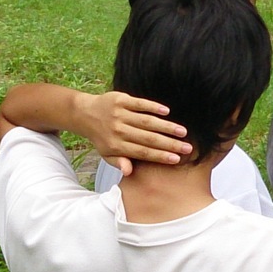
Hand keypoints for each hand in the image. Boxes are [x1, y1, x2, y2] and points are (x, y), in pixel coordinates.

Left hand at [76, 91, 191, 174]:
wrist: (84, 113)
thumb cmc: (101, 137)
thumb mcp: (106, 154)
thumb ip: (119, 162)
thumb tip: (129, 172)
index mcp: (116, 146)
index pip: (142, 152)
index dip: (160, 156)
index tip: (177, 159)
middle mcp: (118, 130)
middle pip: (148, 138)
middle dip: (169, 143)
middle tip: (188, 148)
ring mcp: (119, 114)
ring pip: (147, 121)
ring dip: (166, 126)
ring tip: (183, 132)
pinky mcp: (120, 100)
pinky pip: (139, 103)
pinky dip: (153, 107)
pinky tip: (167, 112)